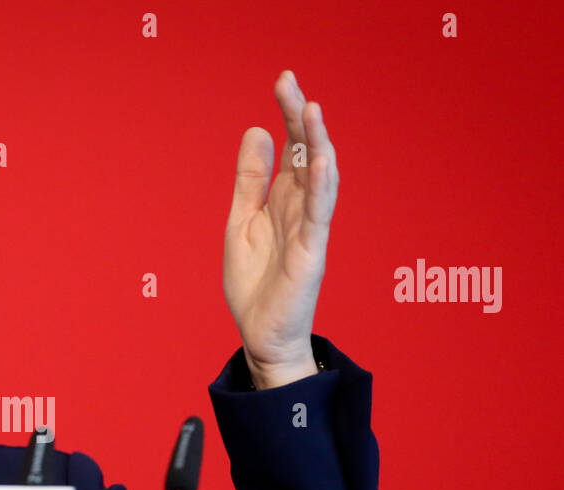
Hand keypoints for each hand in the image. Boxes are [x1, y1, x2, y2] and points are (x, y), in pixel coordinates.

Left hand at [223, 70, 339, 388]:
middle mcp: (301, 209)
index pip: (292, 148)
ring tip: (311, 110)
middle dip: (299, 118)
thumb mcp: (242, 221)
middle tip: (289, 82)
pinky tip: (319, 161)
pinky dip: (321, 187)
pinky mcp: (311, 254)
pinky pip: (319, 216)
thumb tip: (256, 131)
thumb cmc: (256, 283)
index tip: (283, 81)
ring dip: (317, 144)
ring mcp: (309, 230)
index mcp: (284, 200)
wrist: (260, 335)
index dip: (288, 116)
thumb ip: (250, 179)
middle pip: (306, 154)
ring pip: (319, 179)